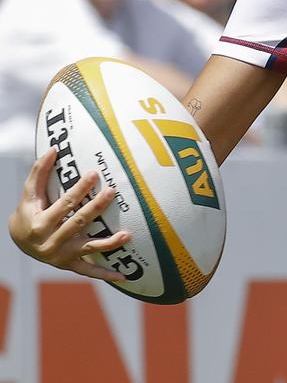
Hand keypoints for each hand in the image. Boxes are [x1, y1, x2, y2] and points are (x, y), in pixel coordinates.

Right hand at [8, 147, 130, 280]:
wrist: (20, 242)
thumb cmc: (28, 211)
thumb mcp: (29, 194)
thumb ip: (39, 172)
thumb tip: (53, 148)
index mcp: (40, 222)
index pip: (64, 203)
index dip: (79, 189)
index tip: (95, 174)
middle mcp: (50, 242)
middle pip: (78, 223)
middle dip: (96, 207)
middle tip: (113, 191)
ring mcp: (61, 256)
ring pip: (88, 248)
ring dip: (109, 244)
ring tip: (127, 235)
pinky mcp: (69, 265)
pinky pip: (89, 271)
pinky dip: (105, 275)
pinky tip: (124, 277)